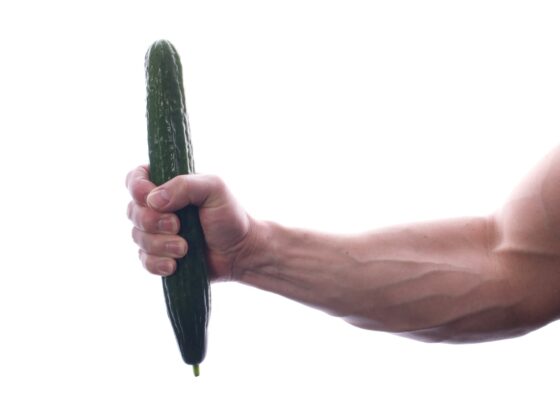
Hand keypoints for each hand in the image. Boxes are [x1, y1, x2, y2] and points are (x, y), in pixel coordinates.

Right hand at [126, 165, 254, 280]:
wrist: (240, 251)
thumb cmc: (229, 215)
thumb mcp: (214, 188)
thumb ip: (185, 185)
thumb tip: (153, 200)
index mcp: (168, 185)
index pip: (135, 178)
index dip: (136, 188)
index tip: (149, 198)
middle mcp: (158, 208)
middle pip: (133, 211)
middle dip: (153, 221)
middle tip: (178, 225)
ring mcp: (157, 233)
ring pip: (137, 237)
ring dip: (160, 244)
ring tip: (184, 248)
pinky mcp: (160, 256)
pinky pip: (144, 260)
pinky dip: (157, 263)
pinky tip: (174, 265)